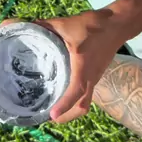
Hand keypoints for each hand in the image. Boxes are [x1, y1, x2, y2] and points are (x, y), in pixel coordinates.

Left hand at [1, 8, 123, 123]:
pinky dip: (76, 98)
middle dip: (67, 115)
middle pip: (82, 105)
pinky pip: (87, 92)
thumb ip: (45, 27)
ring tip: (55, 110)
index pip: (76, 91)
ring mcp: (95, 77)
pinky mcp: (97, 74)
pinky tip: (65, 92)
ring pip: (85, 101)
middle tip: (50, 117)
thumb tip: (24, 27)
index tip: (53, 115)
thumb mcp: (66, 25)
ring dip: (72, 109)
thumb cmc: (92, 26)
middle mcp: (91, 76)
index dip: (65, 105)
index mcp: (83, 67)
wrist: (117, 24)